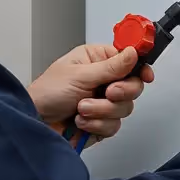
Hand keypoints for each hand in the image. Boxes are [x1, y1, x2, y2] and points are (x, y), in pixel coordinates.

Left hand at [29, 44, 154, 142]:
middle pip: (133, 86)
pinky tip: (81, 121)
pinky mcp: (101, 122)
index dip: (140, 67)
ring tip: (81, 108)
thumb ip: (111, 67)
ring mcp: (103, 102)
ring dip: (101, 110)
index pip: (129, 60)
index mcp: (97, 61)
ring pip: (125, 108)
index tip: (145, 75)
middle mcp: (103, 80)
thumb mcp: (80, 75)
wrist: (34, 122)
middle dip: (119, 93)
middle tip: (107, 92)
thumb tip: (133, 53)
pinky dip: (97, 125)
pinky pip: (114, 125)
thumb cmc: (47, 92)